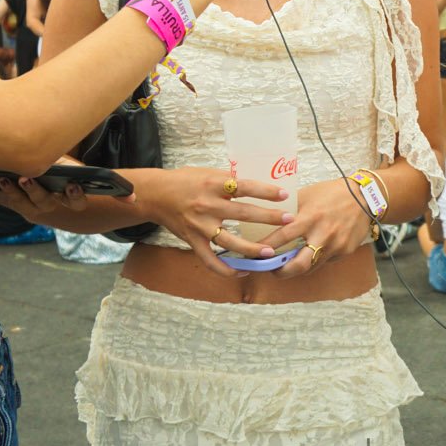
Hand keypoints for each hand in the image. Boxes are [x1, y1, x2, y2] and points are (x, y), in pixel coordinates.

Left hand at [0, 173, 118, 224]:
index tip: (72, 185)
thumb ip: (62, 162)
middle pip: (44, 203)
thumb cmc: (58, 169)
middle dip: (35, 191)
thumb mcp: (64, 164)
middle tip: (25, 179)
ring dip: (12, 192)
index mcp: (67, 196)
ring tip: (3, 179)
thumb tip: (55, 149)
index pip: (77, 202)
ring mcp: (31, 208)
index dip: (75, 196)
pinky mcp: (15, 205)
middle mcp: (50, 205)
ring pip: (22, 205)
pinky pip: (5, 201)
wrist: (41, 186)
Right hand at [138, 168, 292, 277]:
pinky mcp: (192, 241)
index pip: (244, 187)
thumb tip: (258, 184)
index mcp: (213, 185)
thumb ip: (230, 180)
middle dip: (268, 218)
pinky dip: (225, 269)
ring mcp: (200, 226)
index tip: (284, 195)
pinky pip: (210, 260)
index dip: (265, 191)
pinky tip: (242, 272)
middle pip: (242, 214)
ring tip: (269, 253)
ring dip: (251, 249)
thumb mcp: (208, 173)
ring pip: (229, 242)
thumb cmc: (185, 181)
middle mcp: (207, 206)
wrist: (156, 195)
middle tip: (289, 221)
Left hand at [258, 177, 380, 278]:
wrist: (365, 197)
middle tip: (272, 271)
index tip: (253, 254)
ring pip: (311, 267)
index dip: (265, 248)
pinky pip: (325, 261)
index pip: (282, 237)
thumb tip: (266, 218)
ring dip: (297, 268)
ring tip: (287, 265)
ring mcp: (336, 245)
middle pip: (298, 264)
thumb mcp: (308, 195)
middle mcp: (323, 234)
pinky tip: (310, 254)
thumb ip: (289, 209)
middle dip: (281, 272)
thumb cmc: (332, 193)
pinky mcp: (345, 252)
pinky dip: (315, 260)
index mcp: (310, 217)